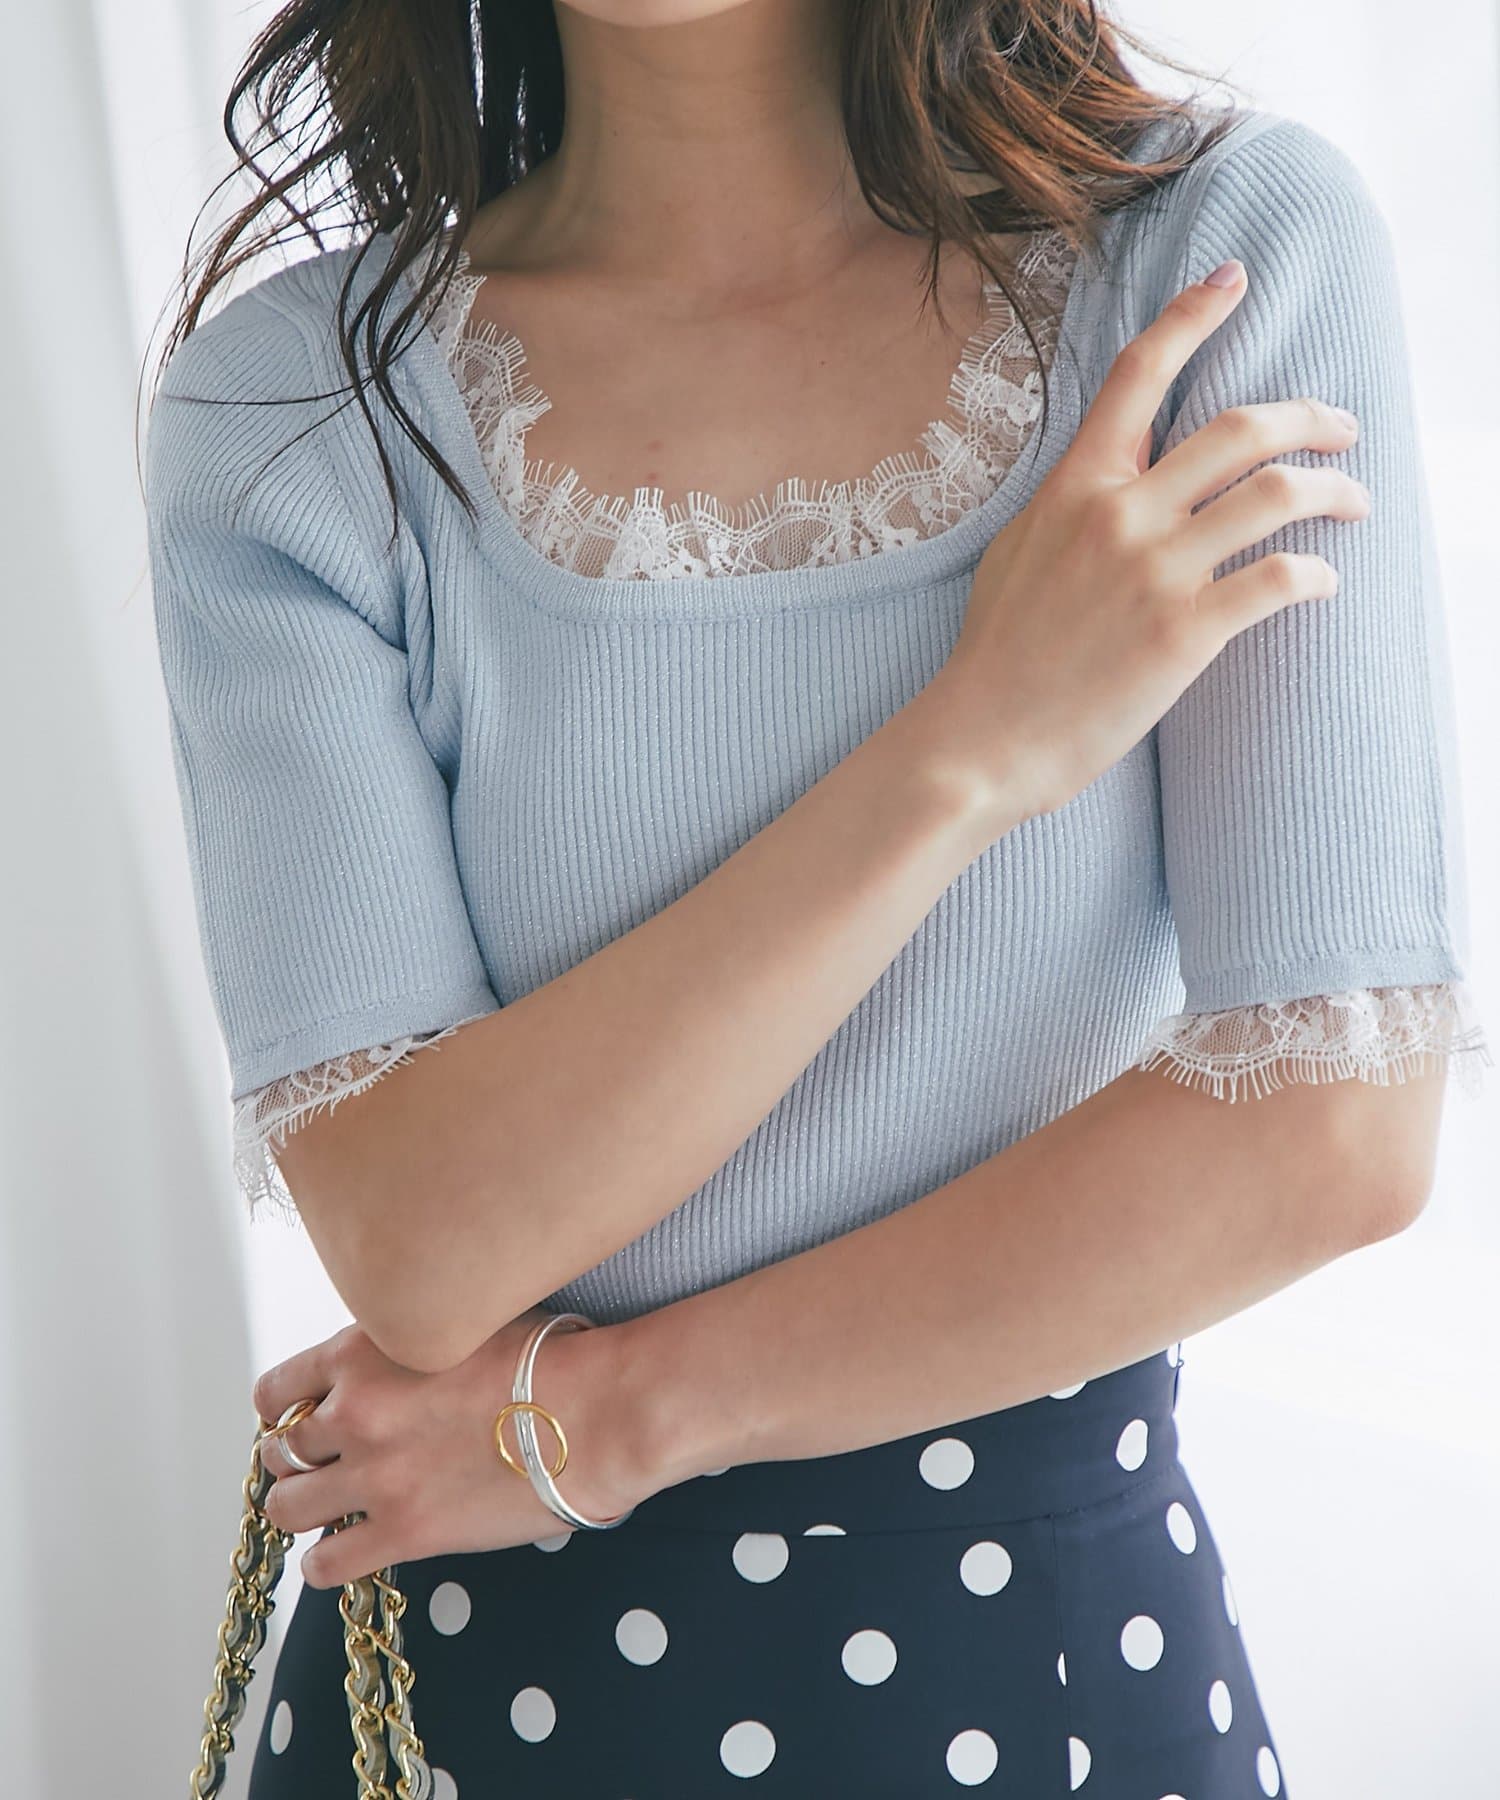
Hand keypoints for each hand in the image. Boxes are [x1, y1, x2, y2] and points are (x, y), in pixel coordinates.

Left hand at [252, 1309, 652, 1588]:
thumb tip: (390, 1369)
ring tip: (333, 1507)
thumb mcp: (455, 1324)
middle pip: (278, 1450)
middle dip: (297, 1458)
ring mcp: (376, 1474)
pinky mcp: (405, 1530)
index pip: (278, 1389)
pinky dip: (325, 1563)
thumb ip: (403, 1346)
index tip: (303, 1418)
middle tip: (327, 1464)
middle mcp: (356, 1411)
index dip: (287, 1408)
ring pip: (286, 1507)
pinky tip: (348, 1550)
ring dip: (304, 1507)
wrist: (593, 1410)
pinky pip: (324, 1565)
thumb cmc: (544, 1358)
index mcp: (364, 1351)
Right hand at [925, 257, 1371, 831]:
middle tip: (1343, 429)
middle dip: (1310, 418)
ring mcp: (1155, 571)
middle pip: (1241, 428)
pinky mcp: (1185, 632)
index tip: (1233, 280)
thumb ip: (1071, 504)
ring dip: (1333, 491)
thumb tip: (1110, 476)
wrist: (981, 740)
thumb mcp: (1016, 552)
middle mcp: (1121, 515)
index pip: (1139, 374)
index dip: (1192, 314)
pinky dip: (1317, 575)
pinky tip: (1322, 583)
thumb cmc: (995, 655)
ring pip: (1276, 495)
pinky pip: (1280, 579)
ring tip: (1353, 503)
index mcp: (1076, 487)